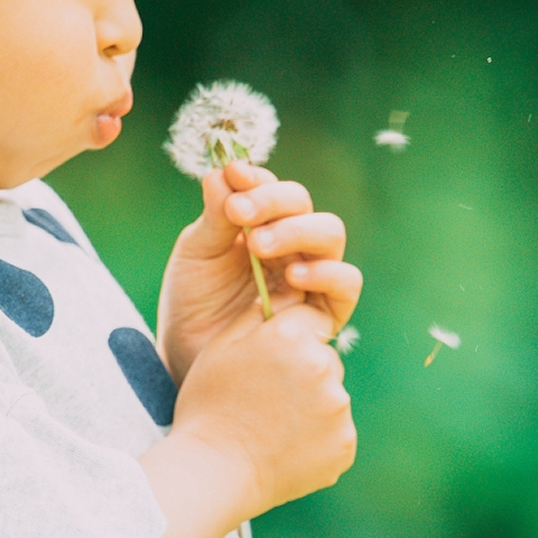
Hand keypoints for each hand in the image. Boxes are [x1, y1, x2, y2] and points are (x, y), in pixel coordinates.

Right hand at [105, 300, 357, 537]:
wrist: (212, 474)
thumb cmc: (208, 407)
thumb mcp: (221, 348)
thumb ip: (257, 314)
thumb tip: (283, 293)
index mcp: (290, 336)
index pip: (311, 319)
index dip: (291, 339)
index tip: (272, 360)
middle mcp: (321, 366)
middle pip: (325, 358)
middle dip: (304, 372)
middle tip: (266, 399)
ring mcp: (337, 408)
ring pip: (331, 396)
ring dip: (311, 405)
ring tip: (272, 426)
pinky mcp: (344, 443)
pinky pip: (336, 431)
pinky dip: (317, 438)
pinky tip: (285, 446)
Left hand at [156, 161, 361, 384]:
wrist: (191, 367)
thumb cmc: (193, 310)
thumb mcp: (196, 257)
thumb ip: (214, 217)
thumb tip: (223, 171)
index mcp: (259, 225)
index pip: (271, 188)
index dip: (257, 178)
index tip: (234, 175)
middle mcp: (290, 246)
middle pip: (303, 204)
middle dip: (272, 202)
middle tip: (238, 214)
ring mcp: (310, 277)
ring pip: (330, 233)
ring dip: (297, 229)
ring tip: (258, 245)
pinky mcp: (324, 314)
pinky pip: (346, 283)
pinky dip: (326, 272)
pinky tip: (292, 276)